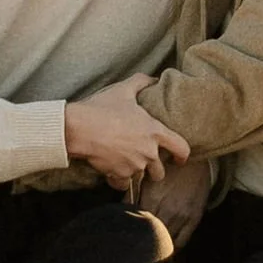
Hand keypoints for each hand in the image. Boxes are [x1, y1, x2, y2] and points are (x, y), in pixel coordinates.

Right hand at [63, 76, 186, 192]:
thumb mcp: (123, 89)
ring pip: (142, 178)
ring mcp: (134, 166)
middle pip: (161, 171)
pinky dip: (121, 180)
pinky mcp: (119, 175)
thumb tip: (154, 78)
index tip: (179, 159)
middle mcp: (148, 152)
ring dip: (137, 172)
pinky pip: (125, 184)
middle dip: (155, 168)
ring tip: (127, 162)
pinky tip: (115, 171)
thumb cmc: (102, 107)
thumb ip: (142, 82)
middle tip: (146, 160)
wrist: (79, 128)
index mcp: (154, 132)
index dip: (182, 155)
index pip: (181, 148)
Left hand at [134, 150, 211, 245]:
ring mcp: (182, 216)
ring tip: (149, 245)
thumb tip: (122, 208)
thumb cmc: (168, 166)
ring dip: (156, 243)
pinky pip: (181, 242)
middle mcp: (168, 208)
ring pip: (165, 240)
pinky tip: (165, 245)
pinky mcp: (194, 219)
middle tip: (135, 241)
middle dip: (142, 237)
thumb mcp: (148, 175)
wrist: (196, 158)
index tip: (127, 229)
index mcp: (153, 196)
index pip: (137, 221)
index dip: (131, 226)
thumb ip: (134, 191)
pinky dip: (171, 247)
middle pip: (150, 233)